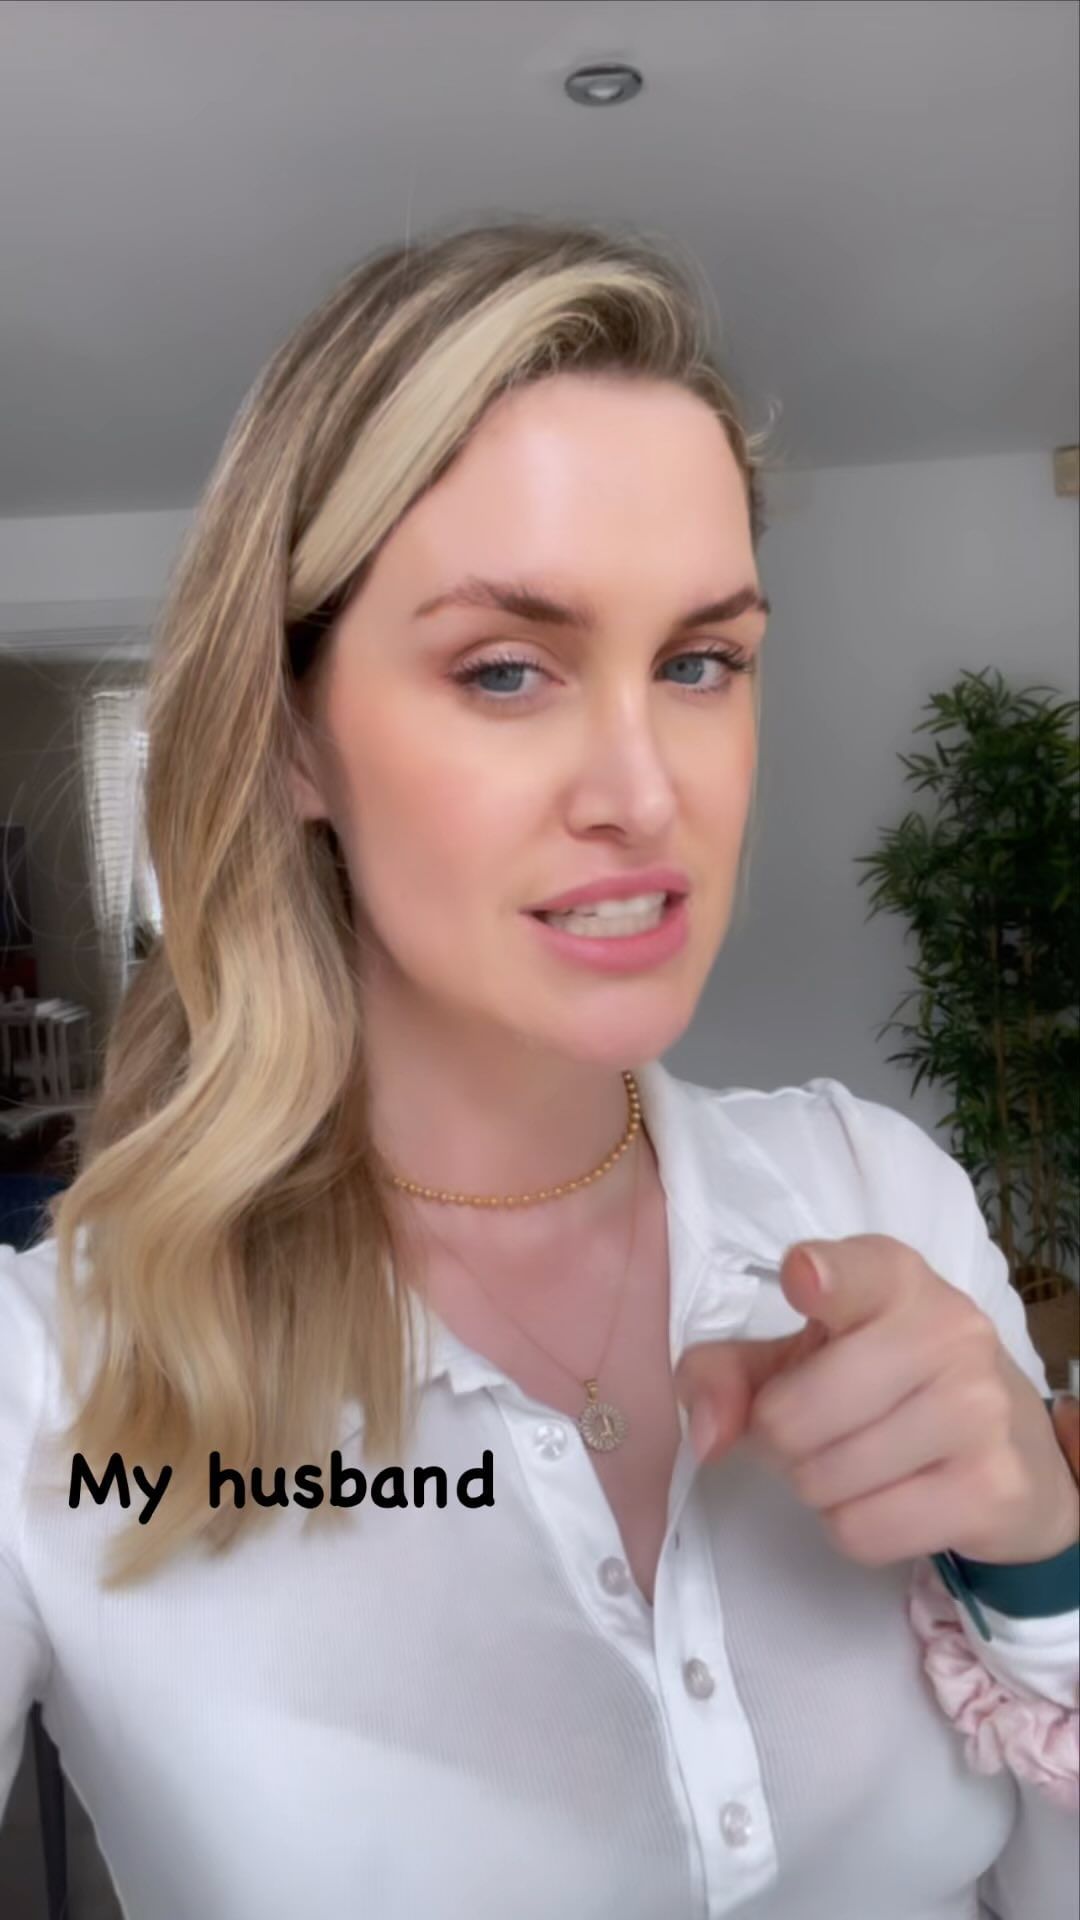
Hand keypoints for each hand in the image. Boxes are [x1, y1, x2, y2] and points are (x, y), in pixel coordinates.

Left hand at [673, 1236, 1079, 1568]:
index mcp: (892, 1279)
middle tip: (817, 1430)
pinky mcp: (992, 1487)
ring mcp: (979, 1408)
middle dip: (781, 1440)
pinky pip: (865, 1529)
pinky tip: (889, 1498)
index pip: (854, 1271)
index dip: (820, 1276)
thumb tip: (706, 1436)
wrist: (1012, 1446)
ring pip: (825, 1479)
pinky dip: (855, 1528)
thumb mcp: (800, 1357)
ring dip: (818, 1487)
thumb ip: (728, 1374)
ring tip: (856, 1461)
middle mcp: (947, 1330)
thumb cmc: (885, 1382)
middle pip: (794, 1415)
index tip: (802, 1279)